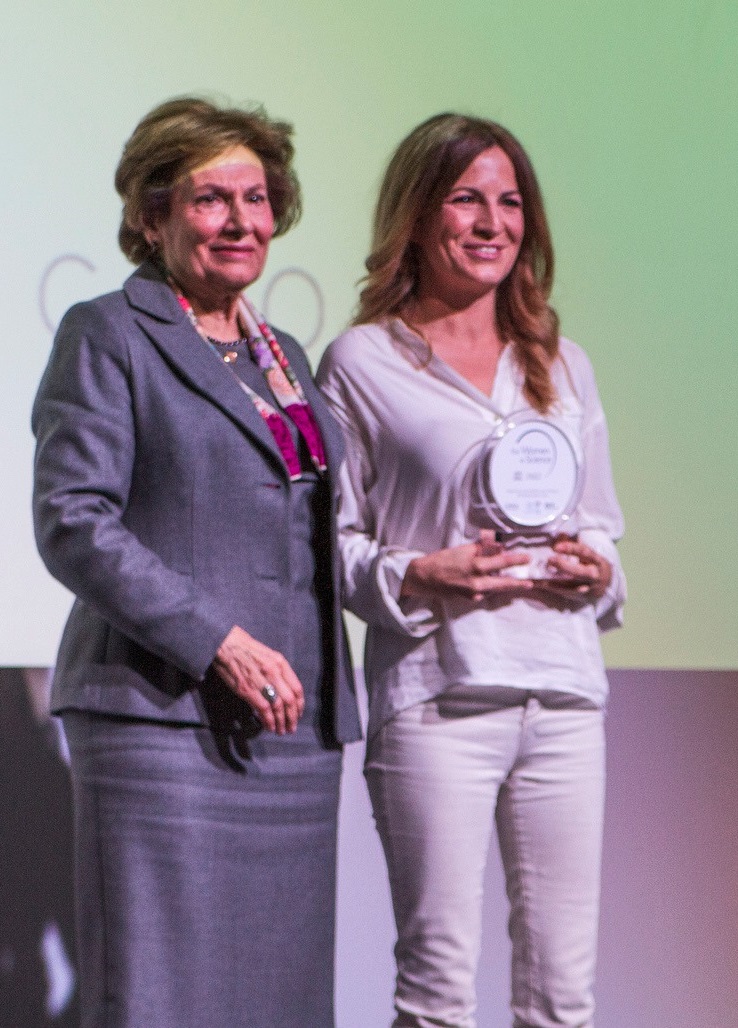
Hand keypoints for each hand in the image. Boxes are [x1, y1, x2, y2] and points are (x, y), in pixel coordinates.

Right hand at [212, 626, 304, 734]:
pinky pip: (263, 709)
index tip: (298, 714)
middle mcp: (274, 672)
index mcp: (280, 663)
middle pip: (289, 700)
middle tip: (291, 728)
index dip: (299, 705)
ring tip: (281, 730)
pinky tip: (269, 727)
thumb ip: (277, 671)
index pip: (297, 688)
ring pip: (278, 707)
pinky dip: (268, 721)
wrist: (225, 643)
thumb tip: (284, 690)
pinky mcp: (247, 690)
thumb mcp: (267, 655)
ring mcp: (261, 681)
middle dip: (292, 717)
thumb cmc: (245, 648)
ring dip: (281, 722)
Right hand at [401, 530, 532, 601]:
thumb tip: (498, 546)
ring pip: (495, 589)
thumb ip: (482, 548)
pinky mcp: (469, 599)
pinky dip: (488, 588)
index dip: (517, 560)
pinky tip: (489, 584)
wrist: (424, 578)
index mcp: (477, 565)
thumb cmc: (442, 560)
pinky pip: (484, 593)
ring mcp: (474, 593)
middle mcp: (478, 582)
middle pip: (504, 583)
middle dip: (518, 583)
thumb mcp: (463, 549)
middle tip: (530, 582)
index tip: (527, 559)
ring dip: (505, 586)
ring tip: (517, 584)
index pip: (502, 562)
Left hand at [538, 536, 611, 600]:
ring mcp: (586, 588)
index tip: (557, 547)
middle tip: (549, 560)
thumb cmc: (592, 563)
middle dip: (564, 566)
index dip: (571, 549)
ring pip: (570, 586)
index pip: (585, 553)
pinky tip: (538, 583)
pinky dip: (550, 587)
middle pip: (579, 572)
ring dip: (553, 580)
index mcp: (596, 561)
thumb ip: (574, 544)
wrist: (605, 584)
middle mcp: (593, 575)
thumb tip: (560, 533)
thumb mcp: (587, 553)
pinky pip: (563, 592)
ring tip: (538, 575)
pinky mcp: (579, 596)